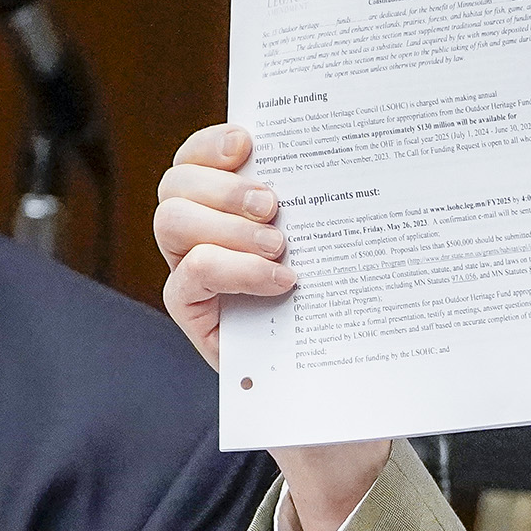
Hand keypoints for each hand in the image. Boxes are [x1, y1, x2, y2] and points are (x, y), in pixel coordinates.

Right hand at [155, 123, 388, 530]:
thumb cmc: (349, 310)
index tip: (248, 140)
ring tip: (281, 247)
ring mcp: (195, 274)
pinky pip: (188, 276)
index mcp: (235, 205)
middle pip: (176, 184)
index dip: (210, 142)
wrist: (347, 391)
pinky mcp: (196, 314)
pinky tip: (281, 281)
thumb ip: (327, 206)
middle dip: (220, 184)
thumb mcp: (343, 249)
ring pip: (171, 222)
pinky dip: (233, 270)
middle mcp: (206, 234)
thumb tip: (360, 152)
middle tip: (273, 205)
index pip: (198, 158)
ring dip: (226, 226)